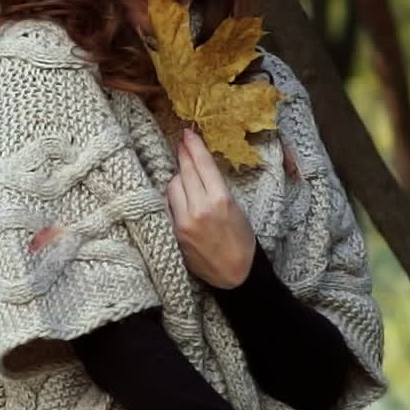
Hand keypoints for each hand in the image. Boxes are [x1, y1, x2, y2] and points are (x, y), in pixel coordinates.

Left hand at [166, 127, 255, 288]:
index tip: (188, 134)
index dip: (194, 147)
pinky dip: (173, 198)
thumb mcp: (237, 208)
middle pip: (184, 172)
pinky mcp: (174, 233)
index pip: (202, 165)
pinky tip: (179, 196)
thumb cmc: (242, 241)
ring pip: (172, 186)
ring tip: (186, 178)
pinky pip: (168, 205)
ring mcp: (183, 222)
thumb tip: (199, 167)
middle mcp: (200, 209)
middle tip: (181, 143)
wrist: (235, 275)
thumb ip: (217, 187)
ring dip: (178, 178)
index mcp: (221, 200)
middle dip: (183, 156)